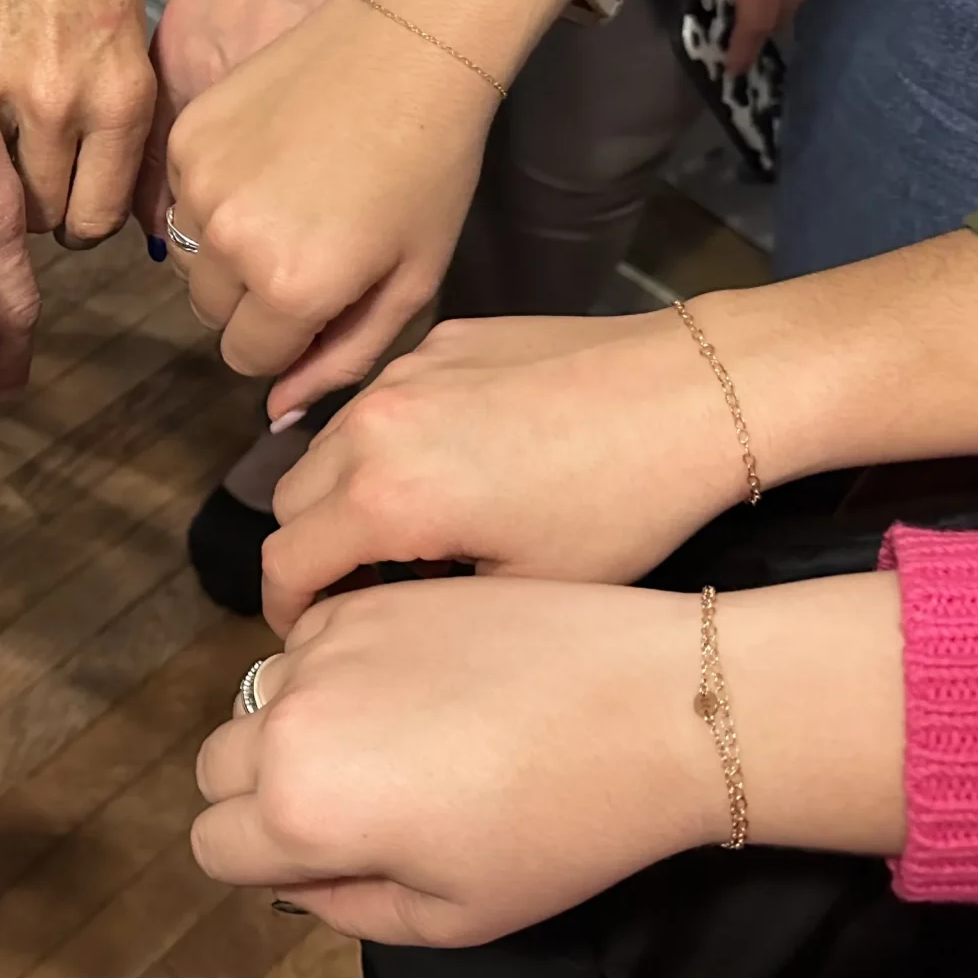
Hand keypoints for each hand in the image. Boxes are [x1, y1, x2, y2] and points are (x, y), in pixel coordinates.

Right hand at [0, 0, 153, 246]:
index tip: (74, 212)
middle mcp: (63, 101)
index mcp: (121, 94)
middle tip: (32, 182)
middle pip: (42, 215)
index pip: (100, 214)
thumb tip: (101, 185)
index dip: (84, 222)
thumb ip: (112, 115)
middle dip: (39, 209)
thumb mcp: (126, 34)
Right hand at [165, 0, 566, 414]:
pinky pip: (180, 194)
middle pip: (211, 313)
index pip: (246, 359)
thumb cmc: (430, 166)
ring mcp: (197, 184)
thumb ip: (343, 357)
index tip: (322, 298)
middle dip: (253, 296)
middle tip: (311, 244)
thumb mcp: (411, 280)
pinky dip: (214, 190)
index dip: (287, 338)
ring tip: (291, 198)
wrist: (409, 42)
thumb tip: (278, 410)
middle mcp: (227, 243)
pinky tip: (271, 155)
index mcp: (291, 289)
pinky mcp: (184, 133)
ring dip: (226, 246)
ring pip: (188, 256)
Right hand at [192, 579, 720, 945]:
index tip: (325, 859)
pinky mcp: (373, 596)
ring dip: (297, 721)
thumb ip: (351, 908)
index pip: (212, 841)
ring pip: (262, 692)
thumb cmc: (563, 829)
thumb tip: (302, 879)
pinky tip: (419, 683)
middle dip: (260, 791)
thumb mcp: (457, 915)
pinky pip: (314, 637)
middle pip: (216, 762)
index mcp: (303, 807)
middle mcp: (291, 717)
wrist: (650, 707)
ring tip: (393, 739)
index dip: (261, 863)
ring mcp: (329, 642)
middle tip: (353, 804)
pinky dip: (339, 664)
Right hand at [259, 313, 746, 628]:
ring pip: (327, 445)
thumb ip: (422, 603)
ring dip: (342, 493)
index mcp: (383, 495)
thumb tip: (380, 605)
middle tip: (365, 589)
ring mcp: (404, 373)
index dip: (288, 612)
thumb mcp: (521, 589)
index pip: (284, 562)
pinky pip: (380, 402)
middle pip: (288, 500)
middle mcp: (371, 424)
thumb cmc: (621, 507)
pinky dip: (386, 442)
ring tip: (410, 531)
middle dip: (310, 551)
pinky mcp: (441, 341)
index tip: (314, 635)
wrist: (692, 393)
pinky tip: (457, 466)